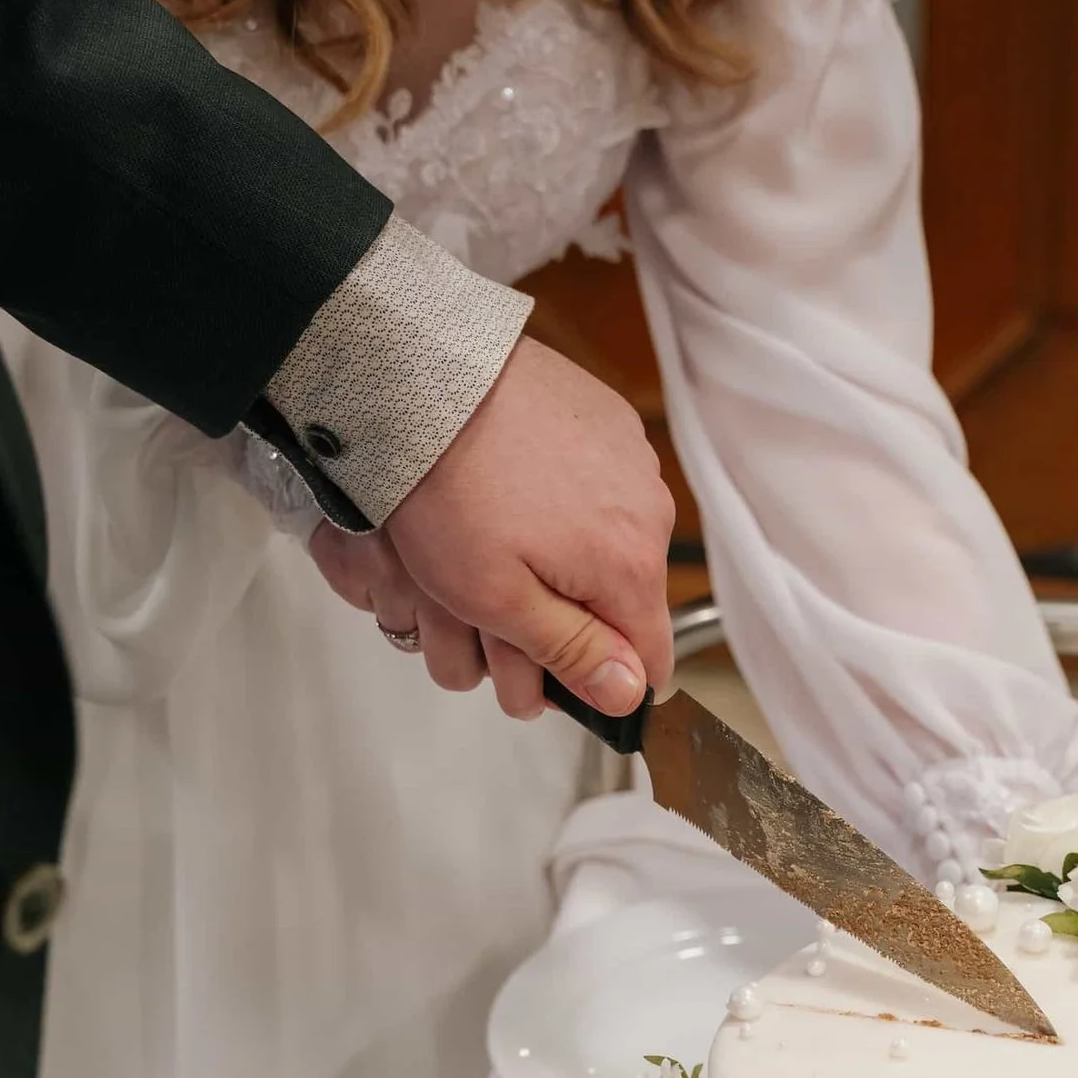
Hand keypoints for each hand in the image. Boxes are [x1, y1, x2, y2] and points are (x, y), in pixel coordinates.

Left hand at [334, 336, 674, 717]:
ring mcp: (634, 462)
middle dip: (573, 615)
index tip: (550, 673)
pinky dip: (567, 497)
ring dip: (569, 556)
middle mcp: (651, 513)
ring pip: (613, 544)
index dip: (600, 680)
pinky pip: (604, 485)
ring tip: (499, 532)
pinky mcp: (610, 422)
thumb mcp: (497, 600)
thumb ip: (572, 653)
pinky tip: (514, 486)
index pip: (649, 662)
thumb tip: (629, 695)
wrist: (427, 381)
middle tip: (498, 599)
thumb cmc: (450, 489)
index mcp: (630, 567)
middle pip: (627, 602)